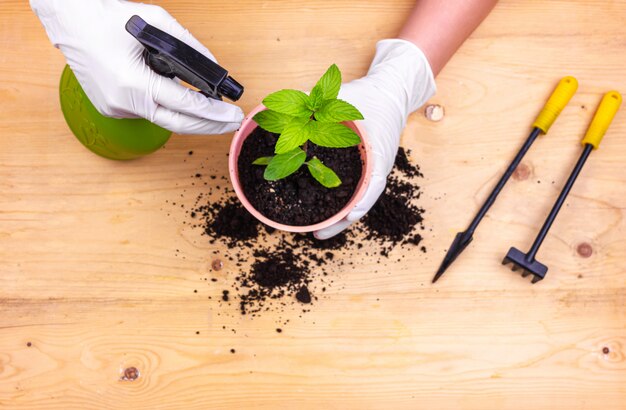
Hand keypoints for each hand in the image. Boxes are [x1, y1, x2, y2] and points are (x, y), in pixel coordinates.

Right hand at [30, 0, 243, 134]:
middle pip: (178, 124)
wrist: (69, 20)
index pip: (185, 104)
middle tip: (232, 123)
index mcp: (133, 82)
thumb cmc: (109, 18)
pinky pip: (148, 113)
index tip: (233, 115)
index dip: (213, 113)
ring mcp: (115, 109)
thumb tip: (215, 70)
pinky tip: (181, 102)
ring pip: (163, 120)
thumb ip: (190, 47)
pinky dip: (167, 108)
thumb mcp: (158, 22)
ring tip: (213, 112)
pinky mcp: (111, 109)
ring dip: (189, 117)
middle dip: (209, 126)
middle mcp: (124, 102)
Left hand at [314, 39, 435, 238]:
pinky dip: (337, 203)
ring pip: (355, 201)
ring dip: (338, 217)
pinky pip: (352, 191)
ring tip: (317, 231)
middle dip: (341, 220)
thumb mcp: (343, 98)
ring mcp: (370, 172)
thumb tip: (283, 105)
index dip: (361, 202)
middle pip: (361, 201)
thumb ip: (315, 102)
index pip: (374, 184)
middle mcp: (376, 168)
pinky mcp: (363, 171)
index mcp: (378, 154)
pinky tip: (319, 209)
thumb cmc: (371, 98)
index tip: (349, 215)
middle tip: (319, 234)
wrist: (391, 95)